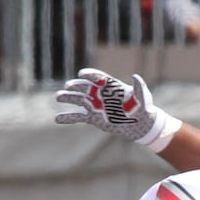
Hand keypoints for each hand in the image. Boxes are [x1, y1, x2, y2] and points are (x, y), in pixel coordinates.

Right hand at [53, 68, 180, 148]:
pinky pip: (78, 117)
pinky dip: (67, 117)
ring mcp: (95, 106)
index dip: (89, 75)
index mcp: (111, 86)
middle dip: (76, 86)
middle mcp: (100, 94)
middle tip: (68, 86)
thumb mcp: (143, 98)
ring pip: (78, 100)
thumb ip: (139, 88)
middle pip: (85, 88)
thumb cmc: (143, 108)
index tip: (82, 74)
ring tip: (58, 96)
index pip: (98, 78)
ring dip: (68, 98)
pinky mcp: (93, 118)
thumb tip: (136, 77)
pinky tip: (57, 118)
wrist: (140, 125)